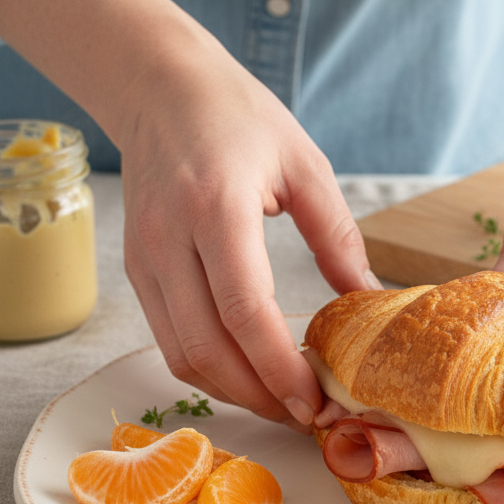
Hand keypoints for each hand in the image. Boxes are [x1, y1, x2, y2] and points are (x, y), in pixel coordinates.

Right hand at [118, 39, 378, 428]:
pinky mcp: (136, 269)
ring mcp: (144, 259)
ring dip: (232, 391)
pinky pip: (167, 337)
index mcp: (216, 210)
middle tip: (308, 417)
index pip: (245, 312)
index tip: (317, 401)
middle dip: (260, 396)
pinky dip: (208, 367)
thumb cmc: (237, 116)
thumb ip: (337, 236)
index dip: (280, 368)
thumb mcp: (305, 163)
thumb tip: (368, 300)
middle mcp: (168, 241)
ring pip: (180, 354)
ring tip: (283, 403)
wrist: (159, 86)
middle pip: (207, 349)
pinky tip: (248, 373)